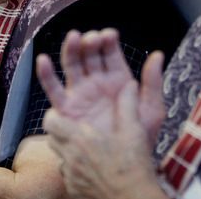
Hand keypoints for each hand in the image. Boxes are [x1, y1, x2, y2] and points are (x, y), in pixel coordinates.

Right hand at [36, 28, 165, 144]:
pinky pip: (53, 90)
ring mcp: (80, 93)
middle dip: (90, 43)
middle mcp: (97, 82)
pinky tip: (43, 60)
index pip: (111, 54)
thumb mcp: (151, 109)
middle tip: (91, 38)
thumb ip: (153, 83)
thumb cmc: (140, 138)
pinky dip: (46, 74)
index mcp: (118, 79)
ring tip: (73, 38)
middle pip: (90, 55)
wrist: (122, 166)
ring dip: (71, 50)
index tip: (109, 35)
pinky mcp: (66, 109)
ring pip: (72, 66)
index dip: (108, 42)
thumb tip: (158, 54)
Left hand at [44, 81, 161, 198]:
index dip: (55, 115)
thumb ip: (128, 104)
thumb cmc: (132, 166)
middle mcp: (70, 157)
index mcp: (81, 139)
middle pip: (52, 139)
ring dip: (66, 150)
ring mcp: (70, 175)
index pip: (51, 121)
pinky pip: (67, 174)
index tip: (64, 113)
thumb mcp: (133, 130)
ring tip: (84, 147)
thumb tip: (130, 84)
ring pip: (59, 157)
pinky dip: (74, 168)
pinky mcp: (73, 189)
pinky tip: (91, 166)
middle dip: (60, 132)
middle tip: (76, 129)